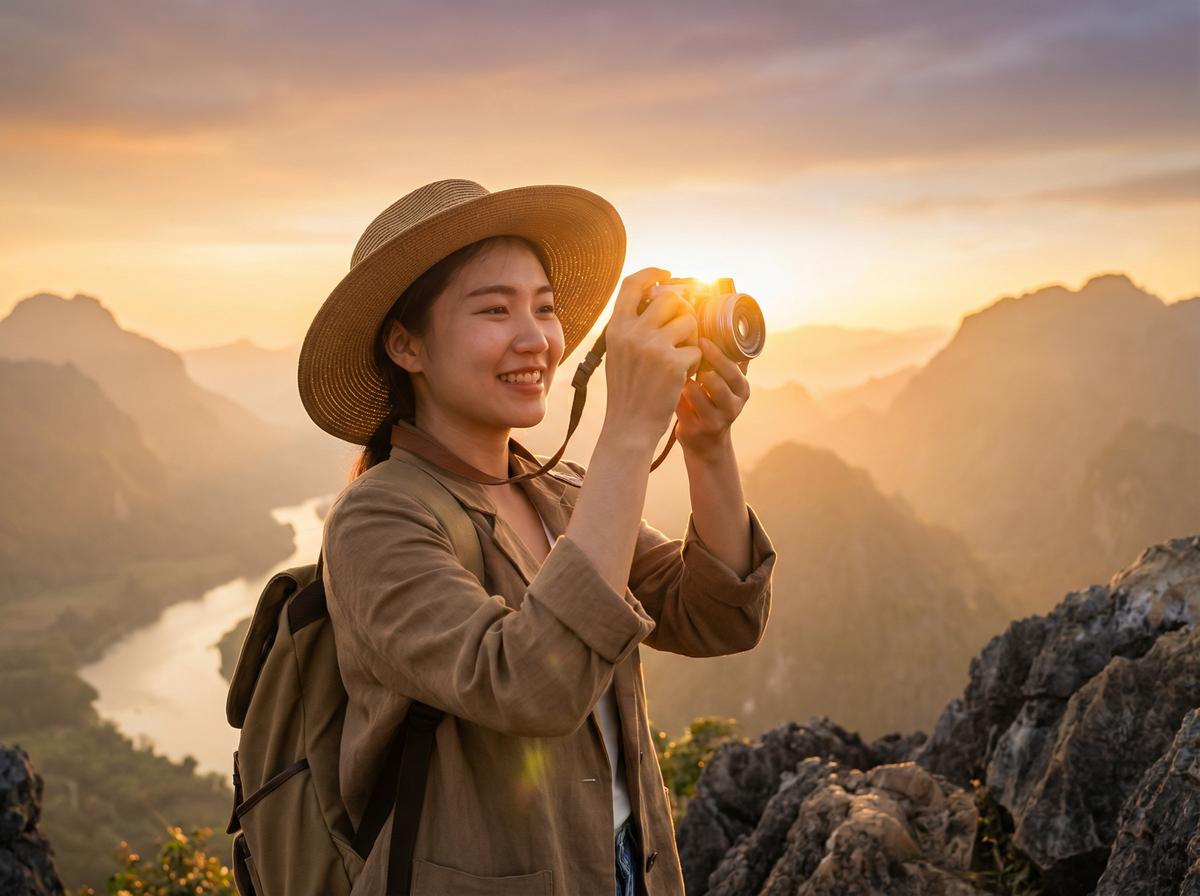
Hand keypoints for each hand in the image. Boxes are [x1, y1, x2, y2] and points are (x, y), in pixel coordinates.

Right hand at [602, 268, 701, 441]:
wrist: (629, 426)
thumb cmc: (628, 391)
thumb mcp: (619, 353)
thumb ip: (633, 328)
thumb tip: (662, 300)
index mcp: (617, 328)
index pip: (632, 284)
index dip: (651, 273)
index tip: (666, 274)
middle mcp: (634, 332)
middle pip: (670, 298)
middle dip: (684, 310)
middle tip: (685, 328)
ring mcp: (654, 347)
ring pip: (689, 322)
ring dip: (692, 338)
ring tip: (682, 357)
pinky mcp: (674, 364)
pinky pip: (697, 350)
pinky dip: (694, 363)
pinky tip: (682, 376)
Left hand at [674, 337, 749, 454]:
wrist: (705, 443)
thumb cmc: (712, 403)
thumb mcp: (727, 385)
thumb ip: (731, 360)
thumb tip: (731, 326)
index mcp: (742, 390)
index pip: (733, 370)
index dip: (718, 354)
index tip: (701, 338)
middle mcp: (732, 407)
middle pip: (718, 382)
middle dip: (701, 364)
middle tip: (685, 349)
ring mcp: (714, 421)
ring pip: (697, 393)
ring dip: (683, 377)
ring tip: (672, 365)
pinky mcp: (695, 430)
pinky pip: (679, 404)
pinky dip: (671, 391)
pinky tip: (663, 382)